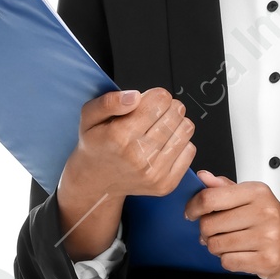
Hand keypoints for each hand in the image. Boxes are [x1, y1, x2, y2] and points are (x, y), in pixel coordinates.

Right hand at [56, 86, 195, 260]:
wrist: (98, 181)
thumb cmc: (97, 144)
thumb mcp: (89, 116)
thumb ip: (109, 101)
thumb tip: (135, 96)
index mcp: (119, 136)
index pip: (160, 99)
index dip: (157, 95)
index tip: (149, 101)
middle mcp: (138, 156)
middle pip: (176, 113)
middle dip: (169, 106)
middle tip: (156, 113)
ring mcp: (154, 173)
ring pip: (186, 129)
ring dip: (177, 123)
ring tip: (161, 127)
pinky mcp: (166, 184)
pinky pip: (190, 150)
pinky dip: (181, 143)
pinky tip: (165, 144)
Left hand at [185, 176, 279, 278]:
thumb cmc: (275, 225)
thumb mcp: (252, 199)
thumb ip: (225, 189)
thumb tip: (203, 177)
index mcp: (257, 192)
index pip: (211, 197)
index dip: (194, 207)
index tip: (192, 213)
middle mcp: (264, 212)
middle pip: (210, 224)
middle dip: (206, 232)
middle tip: (216, 233)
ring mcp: (267, 237)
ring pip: (216, 245)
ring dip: (217, 248)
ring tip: (231, 244)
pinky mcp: (266, 260)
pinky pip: (228, 262)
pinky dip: (228, 261)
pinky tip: (240, 255)